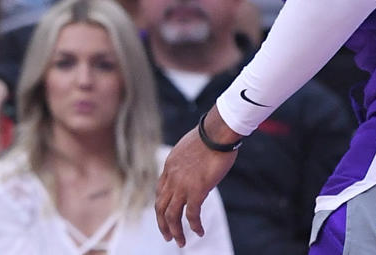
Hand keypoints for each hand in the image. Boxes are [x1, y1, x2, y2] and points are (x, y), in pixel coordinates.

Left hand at [154, 111, 239, 246]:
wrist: (216, 133)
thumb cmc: (209, 137)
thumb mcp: (190, 149)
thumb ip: (188, 162)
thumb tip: (196, 169)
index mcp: (169, 167)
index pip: (160, 191)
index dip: (161, 205)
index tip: (165, 215)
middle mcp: (172, 178)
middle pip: (160, 206)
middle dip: (162, 224)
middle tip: (167, 236)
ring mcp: (183, 185)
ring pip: (171, 214)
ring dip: (175, 230)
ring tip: (180, 242)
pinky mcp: (197, 190)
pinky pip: (191, 214)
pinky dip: (194, 226)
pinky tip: (199, 232)